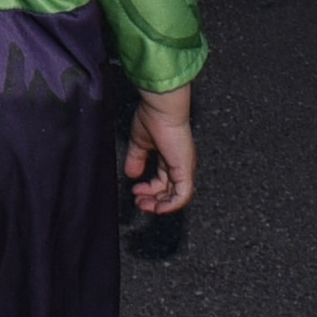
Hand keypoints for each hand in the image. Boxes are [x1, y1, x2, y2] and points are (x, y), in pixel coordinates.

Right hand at [125, 84, 196, 216]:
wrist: (161, 108)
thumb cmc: (153, 116)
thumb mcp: (140, 142)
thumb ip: (136, 159)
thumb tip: (131, 174)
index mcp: (171, 157)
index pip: (163, 181)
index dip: (149, 190)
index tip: (135, 191)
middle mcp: (180, 164)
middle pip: (170, 192)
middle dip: (153, 200)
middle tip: (139, 203)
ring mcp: (184, 168)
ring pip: (177, 197)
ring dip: (159, 205)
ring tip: (143, 204)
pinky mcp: (185, 170)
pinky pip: (182, 195)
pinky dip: (171, 206)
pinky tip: (158, 208)